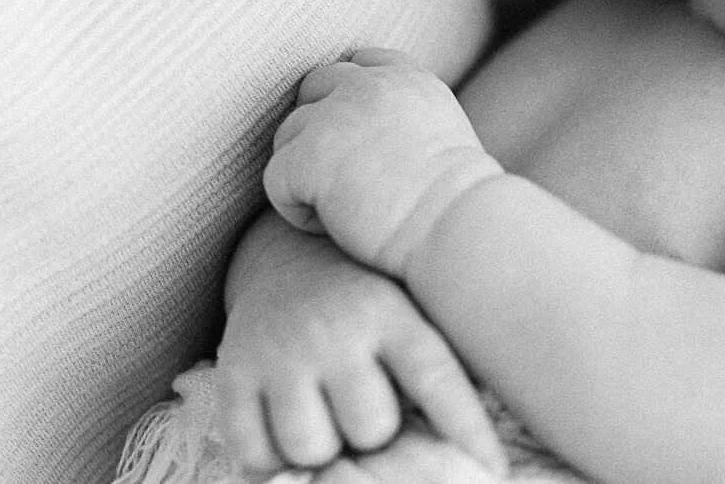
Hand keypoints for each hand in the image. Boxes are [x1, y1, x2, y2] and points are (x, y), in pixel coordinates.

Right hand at [215, 217, 507, 477]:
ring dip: (323, 448)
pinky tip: (286, 426)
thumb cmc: (366, 309)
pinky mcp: (233, 374)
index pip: (437, 377)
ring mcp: (280, 352)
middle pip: (370, 427)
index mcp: (391, 313)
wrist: (286, 262)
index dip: (467, 431)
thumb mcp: (410, 315)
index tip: (491, 469)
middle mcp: (335, 329)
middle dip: (374, 434)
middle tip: (366, 413)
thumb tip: (478, 458)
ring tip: (327, 420)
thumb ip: (432, 373)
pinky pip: (254, 453)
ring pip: (310, 448)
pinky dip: (270, 457)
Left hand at [265, 49, 504, 275]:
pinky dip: (296, 211)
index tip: (360, 145)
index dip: (347, 102)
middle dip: (318, 130)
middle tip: (342, 179)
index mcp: (405, 77)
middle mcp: (368, 85)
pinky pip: (276, 180)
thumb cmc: (456, 203)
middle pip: (313, 88)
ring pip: (287, 135)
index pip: (357, 64)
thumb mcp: (441, 134)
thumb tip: (365, 135)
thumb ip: (402, 115)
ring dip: (305, 173)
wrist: (455, 226)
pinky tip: (331, 227)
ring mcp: (334, 117)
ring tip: (342, 208)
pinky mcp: (308, 156)